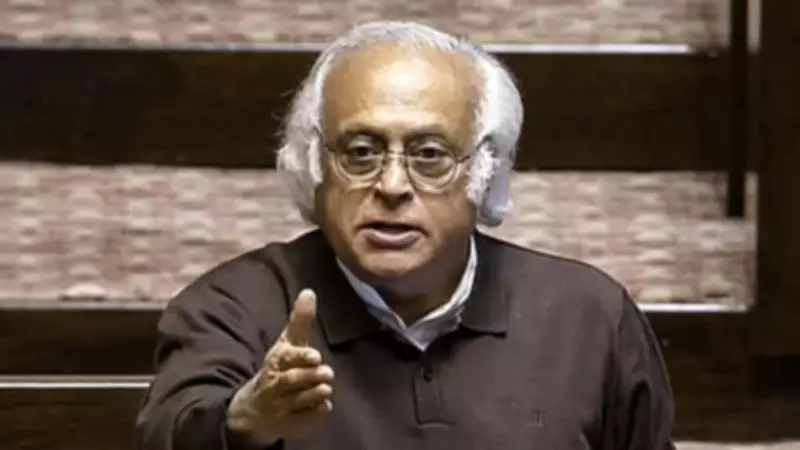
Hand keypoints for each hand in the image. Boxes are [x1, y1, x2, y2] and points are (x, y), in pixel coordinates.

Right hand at [227, 289, 333, 444]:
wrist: (254, 409)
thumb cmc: (278, 369)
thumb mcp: (286, 345)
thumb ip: (300, 321)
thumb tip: (309, 291)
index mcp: (275, 362)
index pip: (287, 358)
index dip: (301, 358)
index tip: (315, 356)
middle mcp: (275, 384)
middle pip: (293, 381)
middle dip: (310, 377)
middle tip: (327, 373)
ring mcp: (280, 406)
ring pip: (299, 401)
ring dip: (314, 395)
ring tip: (325, 388)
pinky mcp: (288, 424)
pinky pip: (304, 421)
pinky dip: (314, 414)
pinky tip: (323, 406)